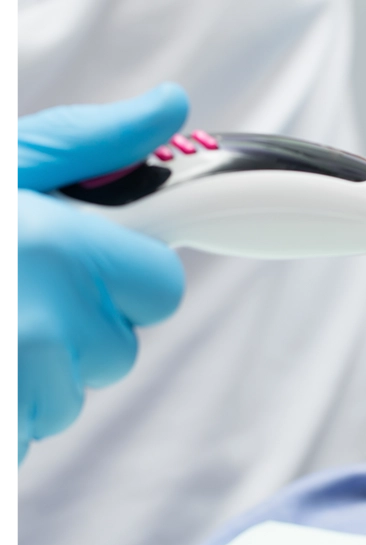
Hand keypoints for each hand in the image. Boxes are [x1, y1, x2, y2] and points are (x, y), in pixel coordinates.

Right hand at [16, 84, 189, 463]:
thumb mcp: (5, 166)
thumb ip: (89, 142)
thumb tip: (169, 106)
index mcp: (60, 251)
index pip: (162, 289)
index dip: (125, 276)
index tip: (81, 262)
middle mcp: (46, 328)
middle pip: (118, 347)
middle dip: (74, 326)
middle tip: (9, 292)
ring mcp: (16, 391)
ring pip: (70, 395)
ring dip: (32, 373)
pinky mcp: (0, 437)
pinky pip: (26, 435)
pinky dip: (5, 415)